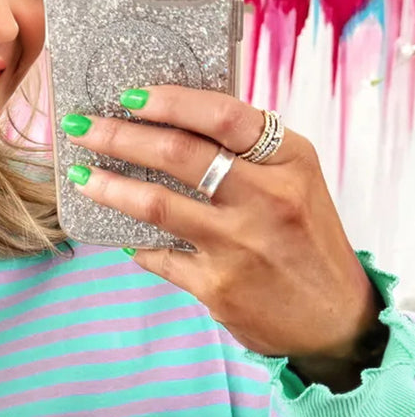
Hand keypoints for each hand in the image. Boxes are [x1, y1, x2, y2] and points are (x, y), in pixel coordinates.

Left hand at [62, 85, 383, 374]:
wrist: (334, 320)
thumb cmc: (310, 243)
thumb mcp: (298, 184)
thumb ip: (251, 156)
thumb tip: (177, 124)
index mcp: (289, 163)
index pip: (223, 116)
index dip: (170, 101)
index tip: (129, 96)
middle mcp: (265, 199)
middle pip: (179, 155)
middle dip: (119, 136)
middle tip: (80, 127)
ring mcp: (238, 245)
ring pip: (156, 205)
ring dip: (109, 186)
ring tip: (81, 177)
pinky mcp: (216, 286)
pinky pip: (160, 256)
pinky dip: (137, 244)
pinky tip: (122, 234)